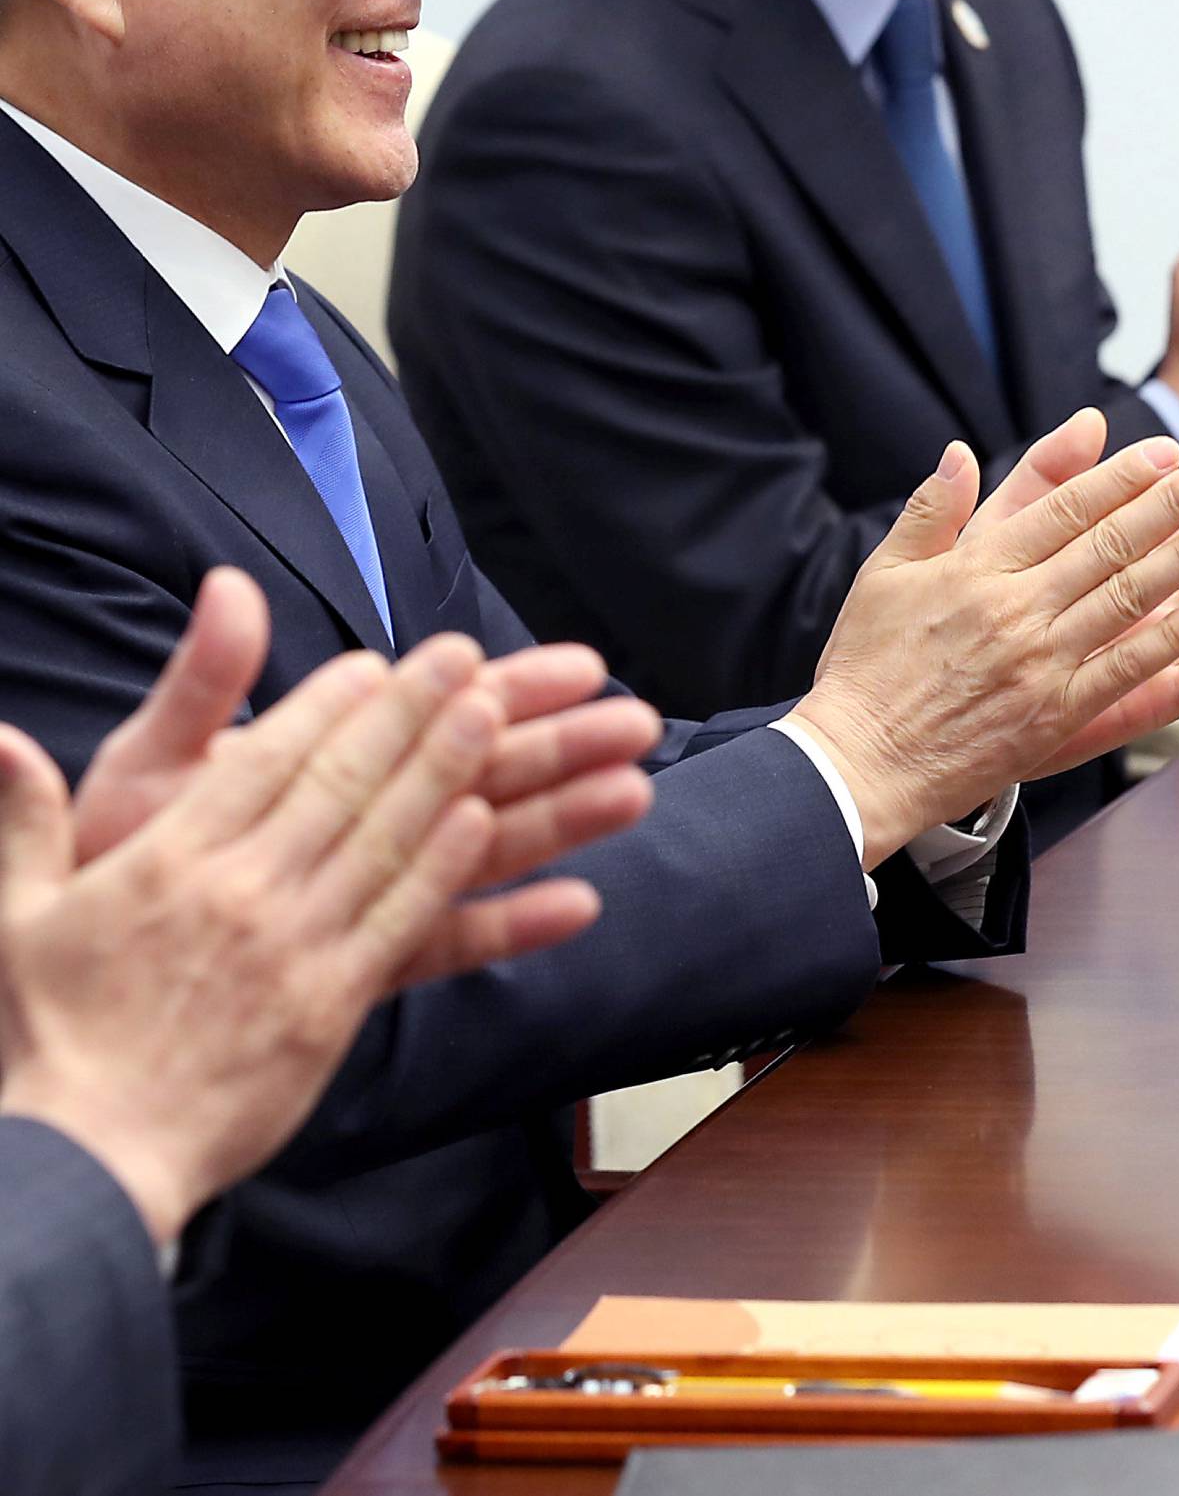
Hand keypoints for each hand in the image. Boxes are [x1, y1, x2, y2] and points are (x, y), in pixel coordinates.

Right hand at [0, 598, 615, 1246]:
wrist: (82, 1162)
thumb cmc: (44, 1042)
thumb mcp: (14, 917)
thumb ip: (23, 819)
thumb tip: (0, 737)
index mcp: (167, 861)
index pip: (260, 760)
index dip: (324, 704)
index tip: (373, 663)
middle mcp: (239, 891)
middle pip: (338, 782)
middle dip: (404, 712)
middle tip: (458, 656)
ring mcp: (291, 948)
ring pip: (381, 839)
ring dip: (442, 770)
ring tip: (490, 712)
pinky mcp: (327, 1007)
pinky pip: (398, 924)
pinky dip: (442, 869)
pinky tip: (480, 823)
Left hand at [71, 576, 656, 977]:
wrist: (79, 1005)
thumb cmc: (107, 865)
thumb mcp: (146, 766)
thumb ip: (205, 686)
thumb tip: (231, 588)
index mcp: (316, 764)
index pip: (424, 713)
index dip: (503, 685)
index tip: (574, 665)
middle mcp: (352, 824)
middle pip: (473, 773)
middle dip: (558, 744)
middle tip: (635, 719)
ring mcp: (362, 892)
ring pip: (478, 847)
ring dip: (559, 820)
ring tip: (633, 793)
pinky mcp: (359, 965)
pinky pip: (444, 942)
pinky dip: (511, 926)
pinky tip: (577, 907)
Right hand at [791, 415, 1178, 861]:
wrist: (857, 764)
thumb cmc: (867, 668)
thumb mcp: (885, 574)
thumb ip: (934, 510)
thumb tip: (963, 451)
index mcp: (975, 570)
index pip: (1061, 508)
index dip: (1119, 477)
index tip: (1163, 451)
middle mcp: (1014, 610)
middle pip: (1108, 545)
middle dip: (1172, 505)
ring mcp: (1041, 664)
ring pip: (1129, 600)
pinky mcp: (1058, 715)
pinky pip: (1128, 672)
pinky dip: (1174, 639)